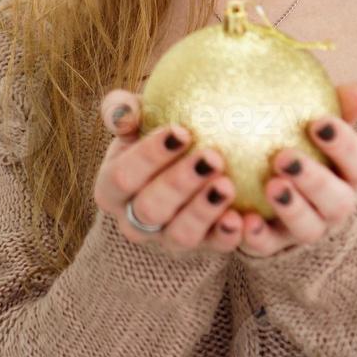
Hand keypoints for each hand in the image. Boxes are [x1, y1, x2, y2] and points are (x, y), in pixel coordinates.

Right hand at [92, 89, 244, 255]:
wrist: (183, 162)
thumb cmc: (155, 132)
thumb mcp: (137, 117)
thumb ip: (121, 109)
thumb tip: (122, 114)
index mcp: (111, 189)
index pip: (123, 176)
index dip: (149, 156)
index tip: (181, 131)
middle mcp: (134, 221)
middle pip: (150, 209)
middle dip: (180, 183)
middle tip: (211, 157)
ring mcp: (167, 239)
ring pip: (181, 235)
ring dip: (204, 211)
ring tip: (227, 185)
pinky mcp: (202, 247)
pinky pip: (215, 247)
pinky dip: (229, 235)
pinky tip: (245, 217)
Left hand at [237, 82, 356, 258]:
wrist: (291, 209)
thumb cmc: (308, 153)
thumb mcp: (321, 134)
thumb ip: (337, 110)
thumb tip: (356, 90)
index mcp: (350, 177)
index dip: (344, 145)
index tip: (318, 122)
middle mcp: (335, 208)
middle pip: (336, 202)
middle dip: (314, 180)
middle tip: (284, 157)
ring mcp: (308, 231)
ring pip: (307, 228)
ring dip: (290, 209)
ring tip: (270, 186)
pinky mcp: (276, 249)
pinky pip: (267, 248)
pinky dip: (256, 236)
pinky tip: (240, 219)